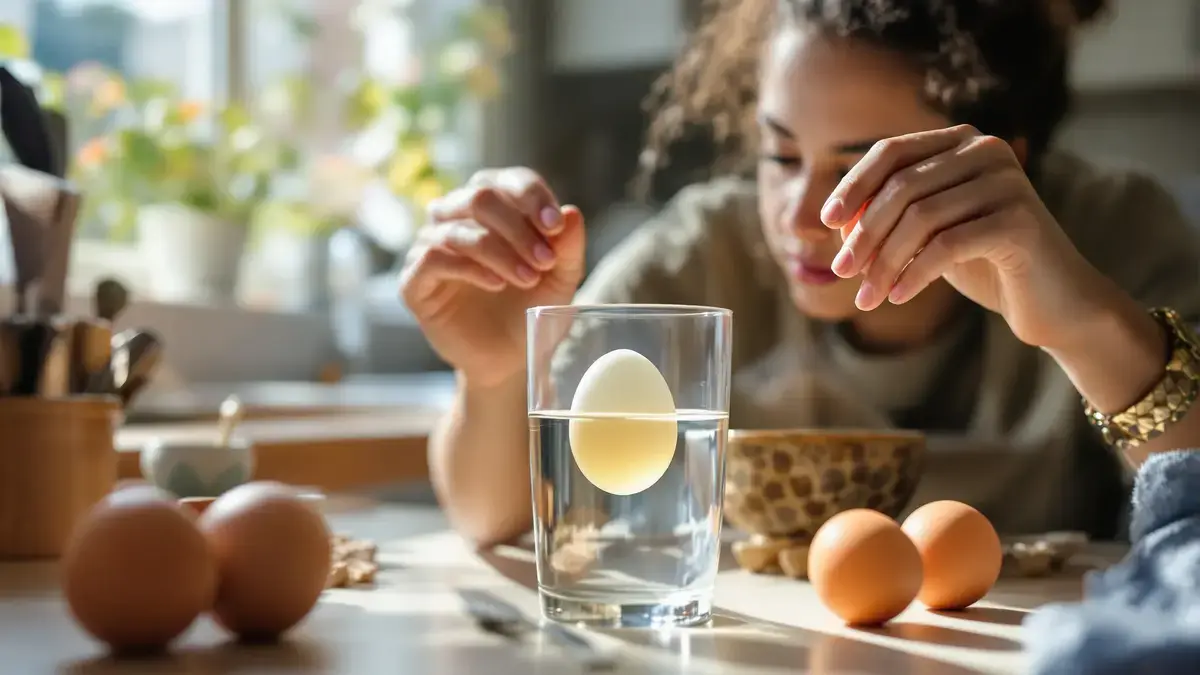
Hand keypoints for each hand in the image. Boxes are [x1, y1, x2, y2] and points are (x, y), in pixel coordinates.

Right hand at [400, 167, 585, 386]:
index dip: (531, 196)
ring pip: (457, 229)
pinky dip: (469, 268)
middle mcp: (455, 218)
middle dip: (518, 227)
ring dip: (499, 252)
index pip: (506, 181)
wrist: (509, 358)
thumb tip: (571, 212)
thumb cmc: (531, 308)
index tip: (556, 225)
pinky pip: (432, 258)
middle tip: (545, 261)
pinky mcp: (414, 280)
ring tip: (528, 279)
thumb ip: (567, 247)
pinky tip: (496, 284)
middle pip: (479, 196)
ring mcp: (429, 246)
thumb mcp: (560, 279)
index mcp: (492, 206)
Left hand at [821, 124, 1110, 348]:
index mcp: (963, 142)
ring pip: (921, 219)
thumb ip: (888, 217)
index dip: (854, 186)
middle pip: (902, 187)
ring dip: (884, 262)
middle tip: (842, 272)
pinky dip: (915, 274)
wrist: (1052, 302)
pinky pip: (947, 246)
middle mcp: (987, 151)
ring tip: (867, 298)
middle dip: (864, 234)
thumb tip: (836, 221)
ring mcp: (1008, 182)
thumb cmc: (983, 264)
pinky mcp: (1020, 221)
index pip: (891, 151)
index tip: (826, 224)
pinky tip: (898, 297)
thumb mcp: (928, 234)